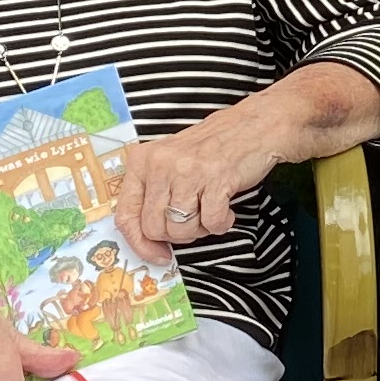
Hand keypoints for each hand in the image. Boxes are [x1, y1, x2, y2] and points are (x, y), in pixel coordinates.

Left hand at [114, 104, 288, 265]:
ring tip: (210, 209)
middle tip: (194, 220)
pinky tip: (226, 208)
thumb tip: (145, 240)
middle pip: (154, 228)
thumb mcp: (170, 163)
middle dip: (177, 234)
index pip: (126, 215)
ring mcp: (188, 171)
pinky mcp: (215, 179)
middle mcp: (160, 164)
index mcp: (143, 161)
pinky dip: (221, 223)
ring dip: (200, 229)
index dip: (139, 243)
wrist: (254, 126)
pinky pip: (211, 223)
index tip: (156, 254)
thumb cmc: (212, 148)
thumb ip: (153, 195)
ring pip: (181, 230)